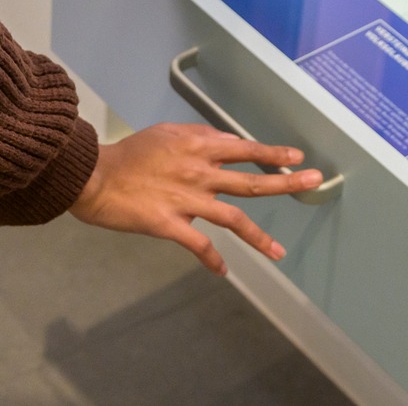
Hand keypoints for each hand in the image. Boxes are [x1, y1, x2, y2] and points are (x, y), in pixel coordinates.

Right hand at [68, 123, 322, 274]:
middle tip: (314, 182)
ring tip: (279, 252)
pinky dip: (213, 260)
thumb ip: (197, 139)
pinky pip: (199, 245)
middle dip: (286, 182)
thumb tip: (221, 144)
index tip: (296, 157)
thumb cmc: (128, 153)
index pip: (245, 150)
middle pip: (251, 181)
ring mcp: (188, 200)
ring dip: (259, 238)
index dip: (272, 154)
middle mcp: (200, 173)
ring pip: (234, 219)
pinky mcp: (170, 225)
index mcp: (199, 148)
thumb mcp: (167, 134)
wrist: (94, 175)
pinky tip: (224, 272)